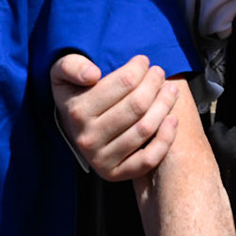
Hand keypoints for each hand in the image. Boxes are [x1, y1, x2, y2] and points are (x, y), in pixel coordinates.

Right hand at [49, 53, 180, 180]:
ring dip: (165, 105)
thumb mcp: (63, 73)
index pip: (123, 83)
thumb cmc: (76, 94)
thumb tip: (93, 75)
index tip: (144, 61)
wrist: (73, 127)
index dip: (139, 69)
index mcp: (77, 111)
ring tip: (170, 90)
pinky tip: (172, 119)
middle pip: (137, 105)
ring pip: (145, 129)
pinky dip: (165, 138)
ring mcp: (101, 159)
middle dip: (155, 84)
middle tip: (159, 73)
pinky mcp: (115, 174)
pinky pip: (148, 159)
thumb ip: (72, 66)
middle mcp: (88, 138)